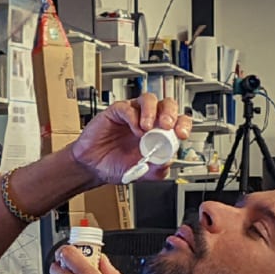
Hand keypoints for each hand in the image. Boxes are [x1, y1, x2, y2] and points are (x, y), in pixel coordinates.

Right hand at [70, 94, 191, 185]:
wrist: (91, 167)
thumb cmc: (114, 166)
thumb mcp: (140, 174)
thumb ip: (156, 171)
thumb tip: (168, 161)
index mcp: (158, 135)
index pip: (178, 121)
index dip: (183, 125)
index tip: (181, 134)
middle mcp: (147, 122)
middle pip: (167, 105)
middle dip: (171, 113)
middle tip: (168, 126)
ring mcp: (133, 115)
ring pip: (149, 99)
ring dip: (152, 111)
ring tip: (148, 128)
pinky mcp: (117, 112)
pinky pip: (128, 107)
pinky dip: (134, 117)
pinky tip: (134, 129)